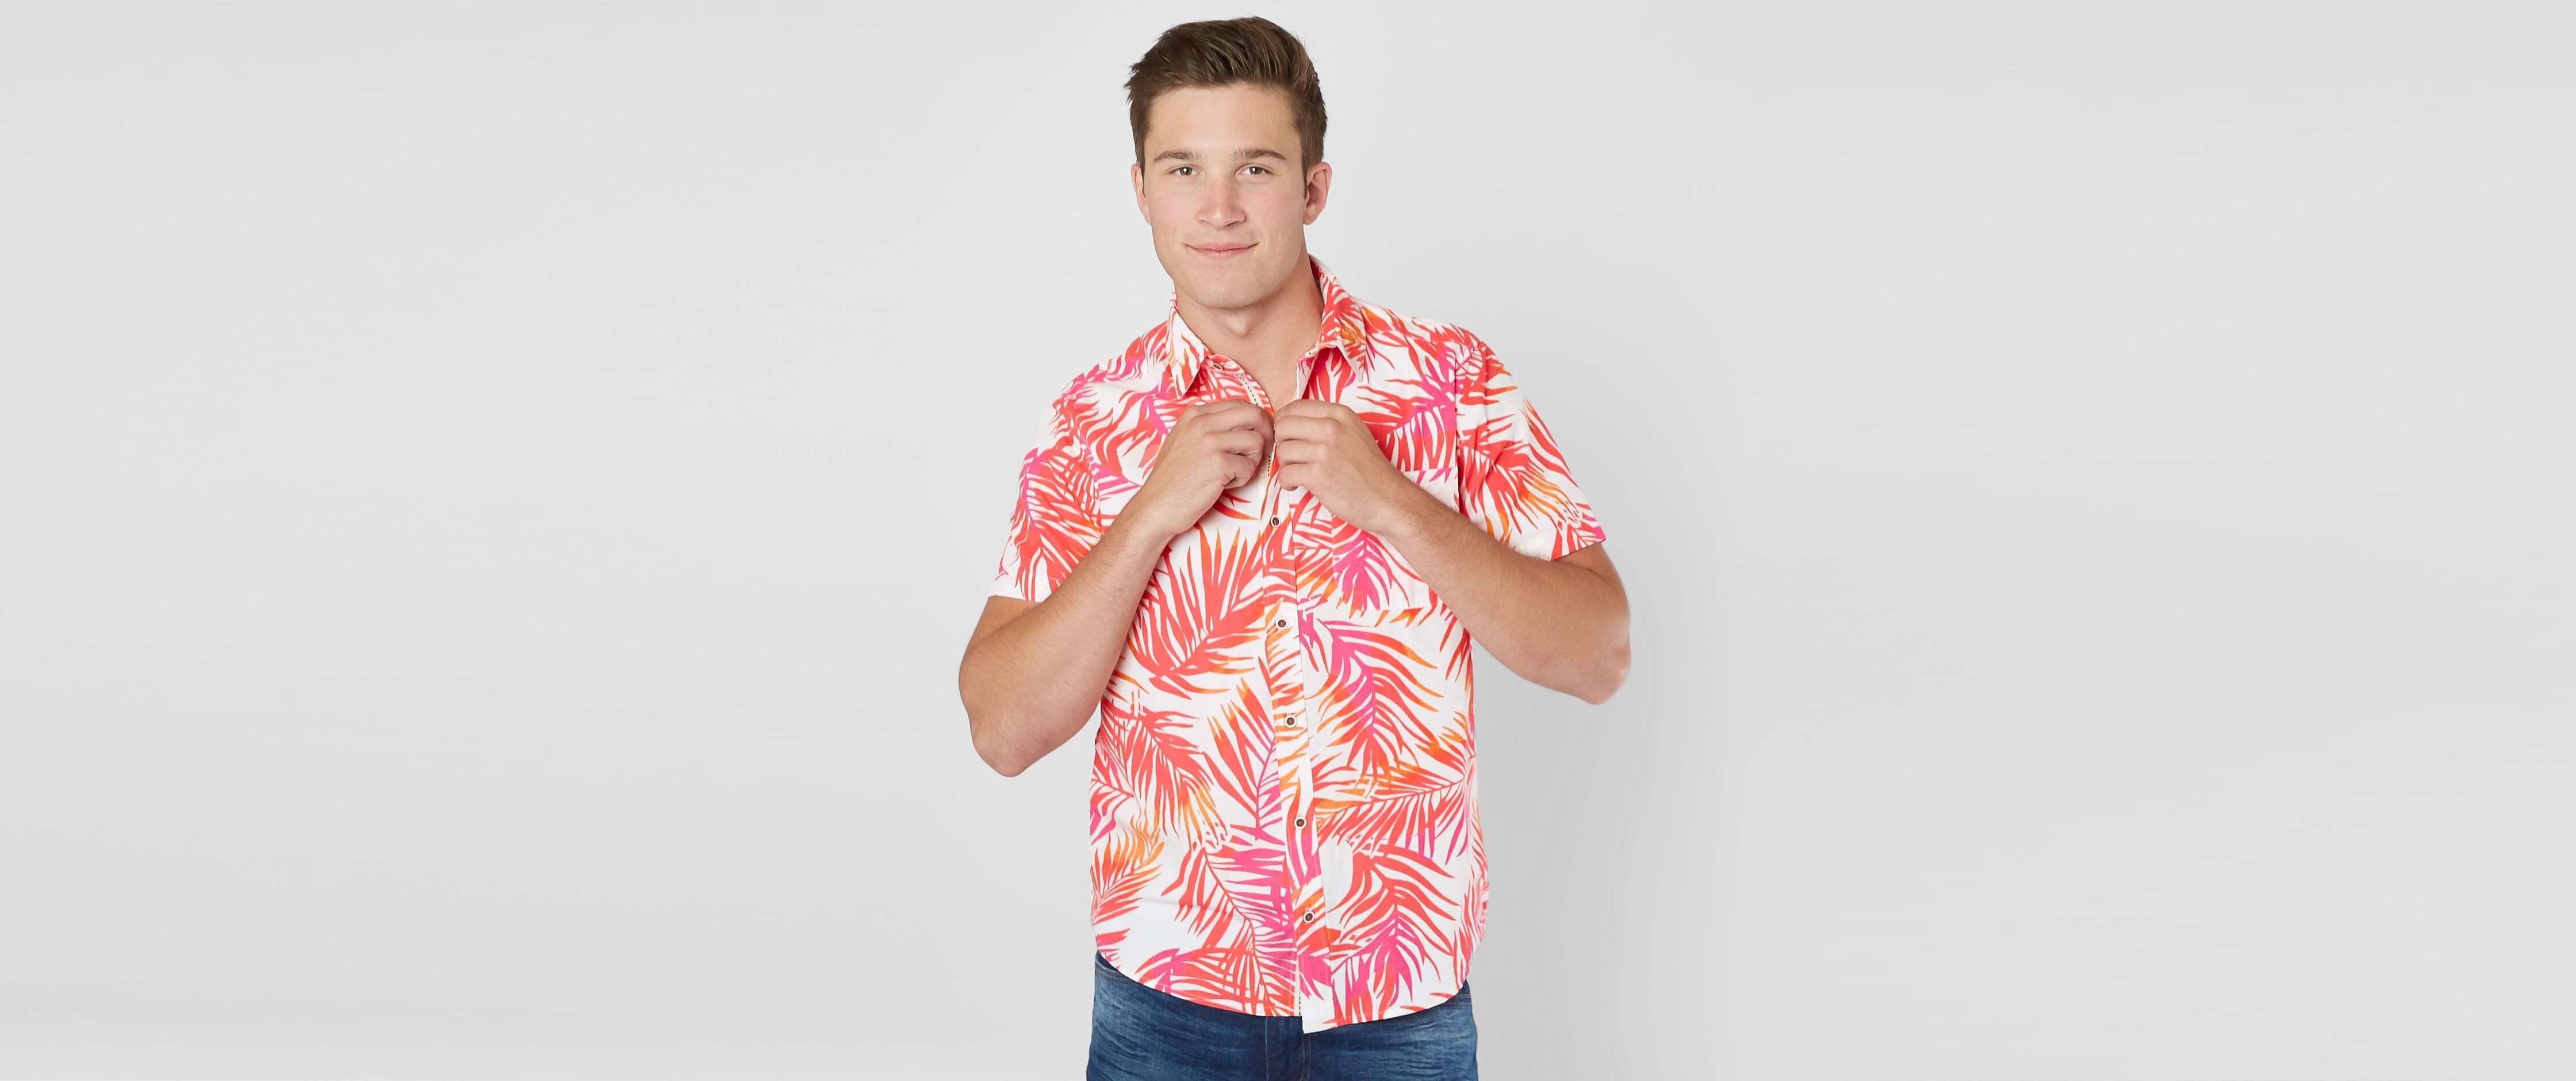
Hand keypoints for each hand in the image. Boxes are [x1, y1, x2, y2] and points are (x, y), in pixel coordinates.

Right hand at [1128, 398, 1272, 540]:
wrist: (1156, 506)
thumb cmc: (1173, 478)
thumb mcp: (1186, 440)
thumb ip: (1212, 427)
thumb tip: (1248, 423)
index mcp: (1195, 413)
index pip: (1239, 404)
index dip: (1255, 421)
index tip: (1255, 437)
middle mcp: (1201, 422)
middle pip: (1254, 414)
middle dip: (1264, 434)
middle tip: (1258, 452)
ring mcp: (1209, 442)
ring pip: (1256, 440)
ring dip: (1253, 460)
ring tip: (1234, 472)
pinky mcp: (1217, 463)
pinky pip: (1249, 466)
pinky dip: (1242, 478)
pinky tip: (1224, 484)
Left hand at [1272, 400, 1421, 535]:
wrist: (1386, 498)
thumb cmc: (1368, 469)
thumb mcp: (1353, 433)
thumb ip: (1327, 423)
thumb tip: (1291, 421)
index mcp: (1340, 414)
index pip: (1296, 406)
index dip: (1284, 421)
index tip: (1287, 435)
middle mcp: (1332, 428)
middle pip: (1284, 426)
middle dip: (1282, 443)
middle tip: (1292, 456)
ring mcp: (1325, 451)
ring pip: (1283, 450)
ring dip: (1286, 465)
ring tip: (1298, 474)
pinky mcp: (1318, 474)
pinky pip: (1286, 473)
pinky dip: (1287, 482)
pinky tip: (1298, 485)